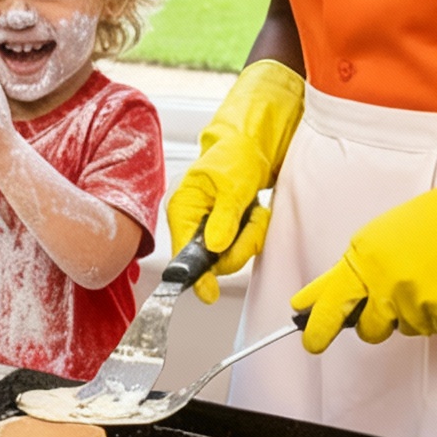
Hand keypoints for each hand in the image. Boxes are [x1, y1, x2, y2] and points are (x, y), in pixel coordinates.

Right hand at [165, 60, 304, 303]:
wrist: (254, 144)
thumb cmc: (238, 155)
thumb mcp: (234, 186)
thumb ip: (223, 219)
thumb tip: (214, 248)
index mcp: (182, 207)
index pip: (183, 252)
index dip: (196, 274)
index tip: (208, 292)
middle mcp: (191, 219)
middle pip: (211, 259)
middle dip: (238, 245)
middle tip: (252, 222)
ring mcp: (207, 225)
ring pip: (229, 254)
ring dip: (248, 236)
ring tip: (254, 211)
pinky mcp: (224, 227)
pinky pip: (239, 245)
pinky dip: (251, 232)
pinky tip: (254, 213)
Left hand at [289, 142, 436, 353]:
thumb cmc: (430, 223)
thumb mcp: (378, 238)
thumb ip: (347, 273)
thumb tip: (307, 302)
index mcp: (364, 260)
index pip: (330, 302)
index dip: (318, 327)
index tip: (310, 343)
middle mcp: (385, 283)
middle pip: (369, 330)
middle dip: (378, 322)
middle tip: (397, 296)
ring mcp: (417, 300)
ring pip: (407, 328)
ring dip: (416, 311)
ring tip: (432, 275)